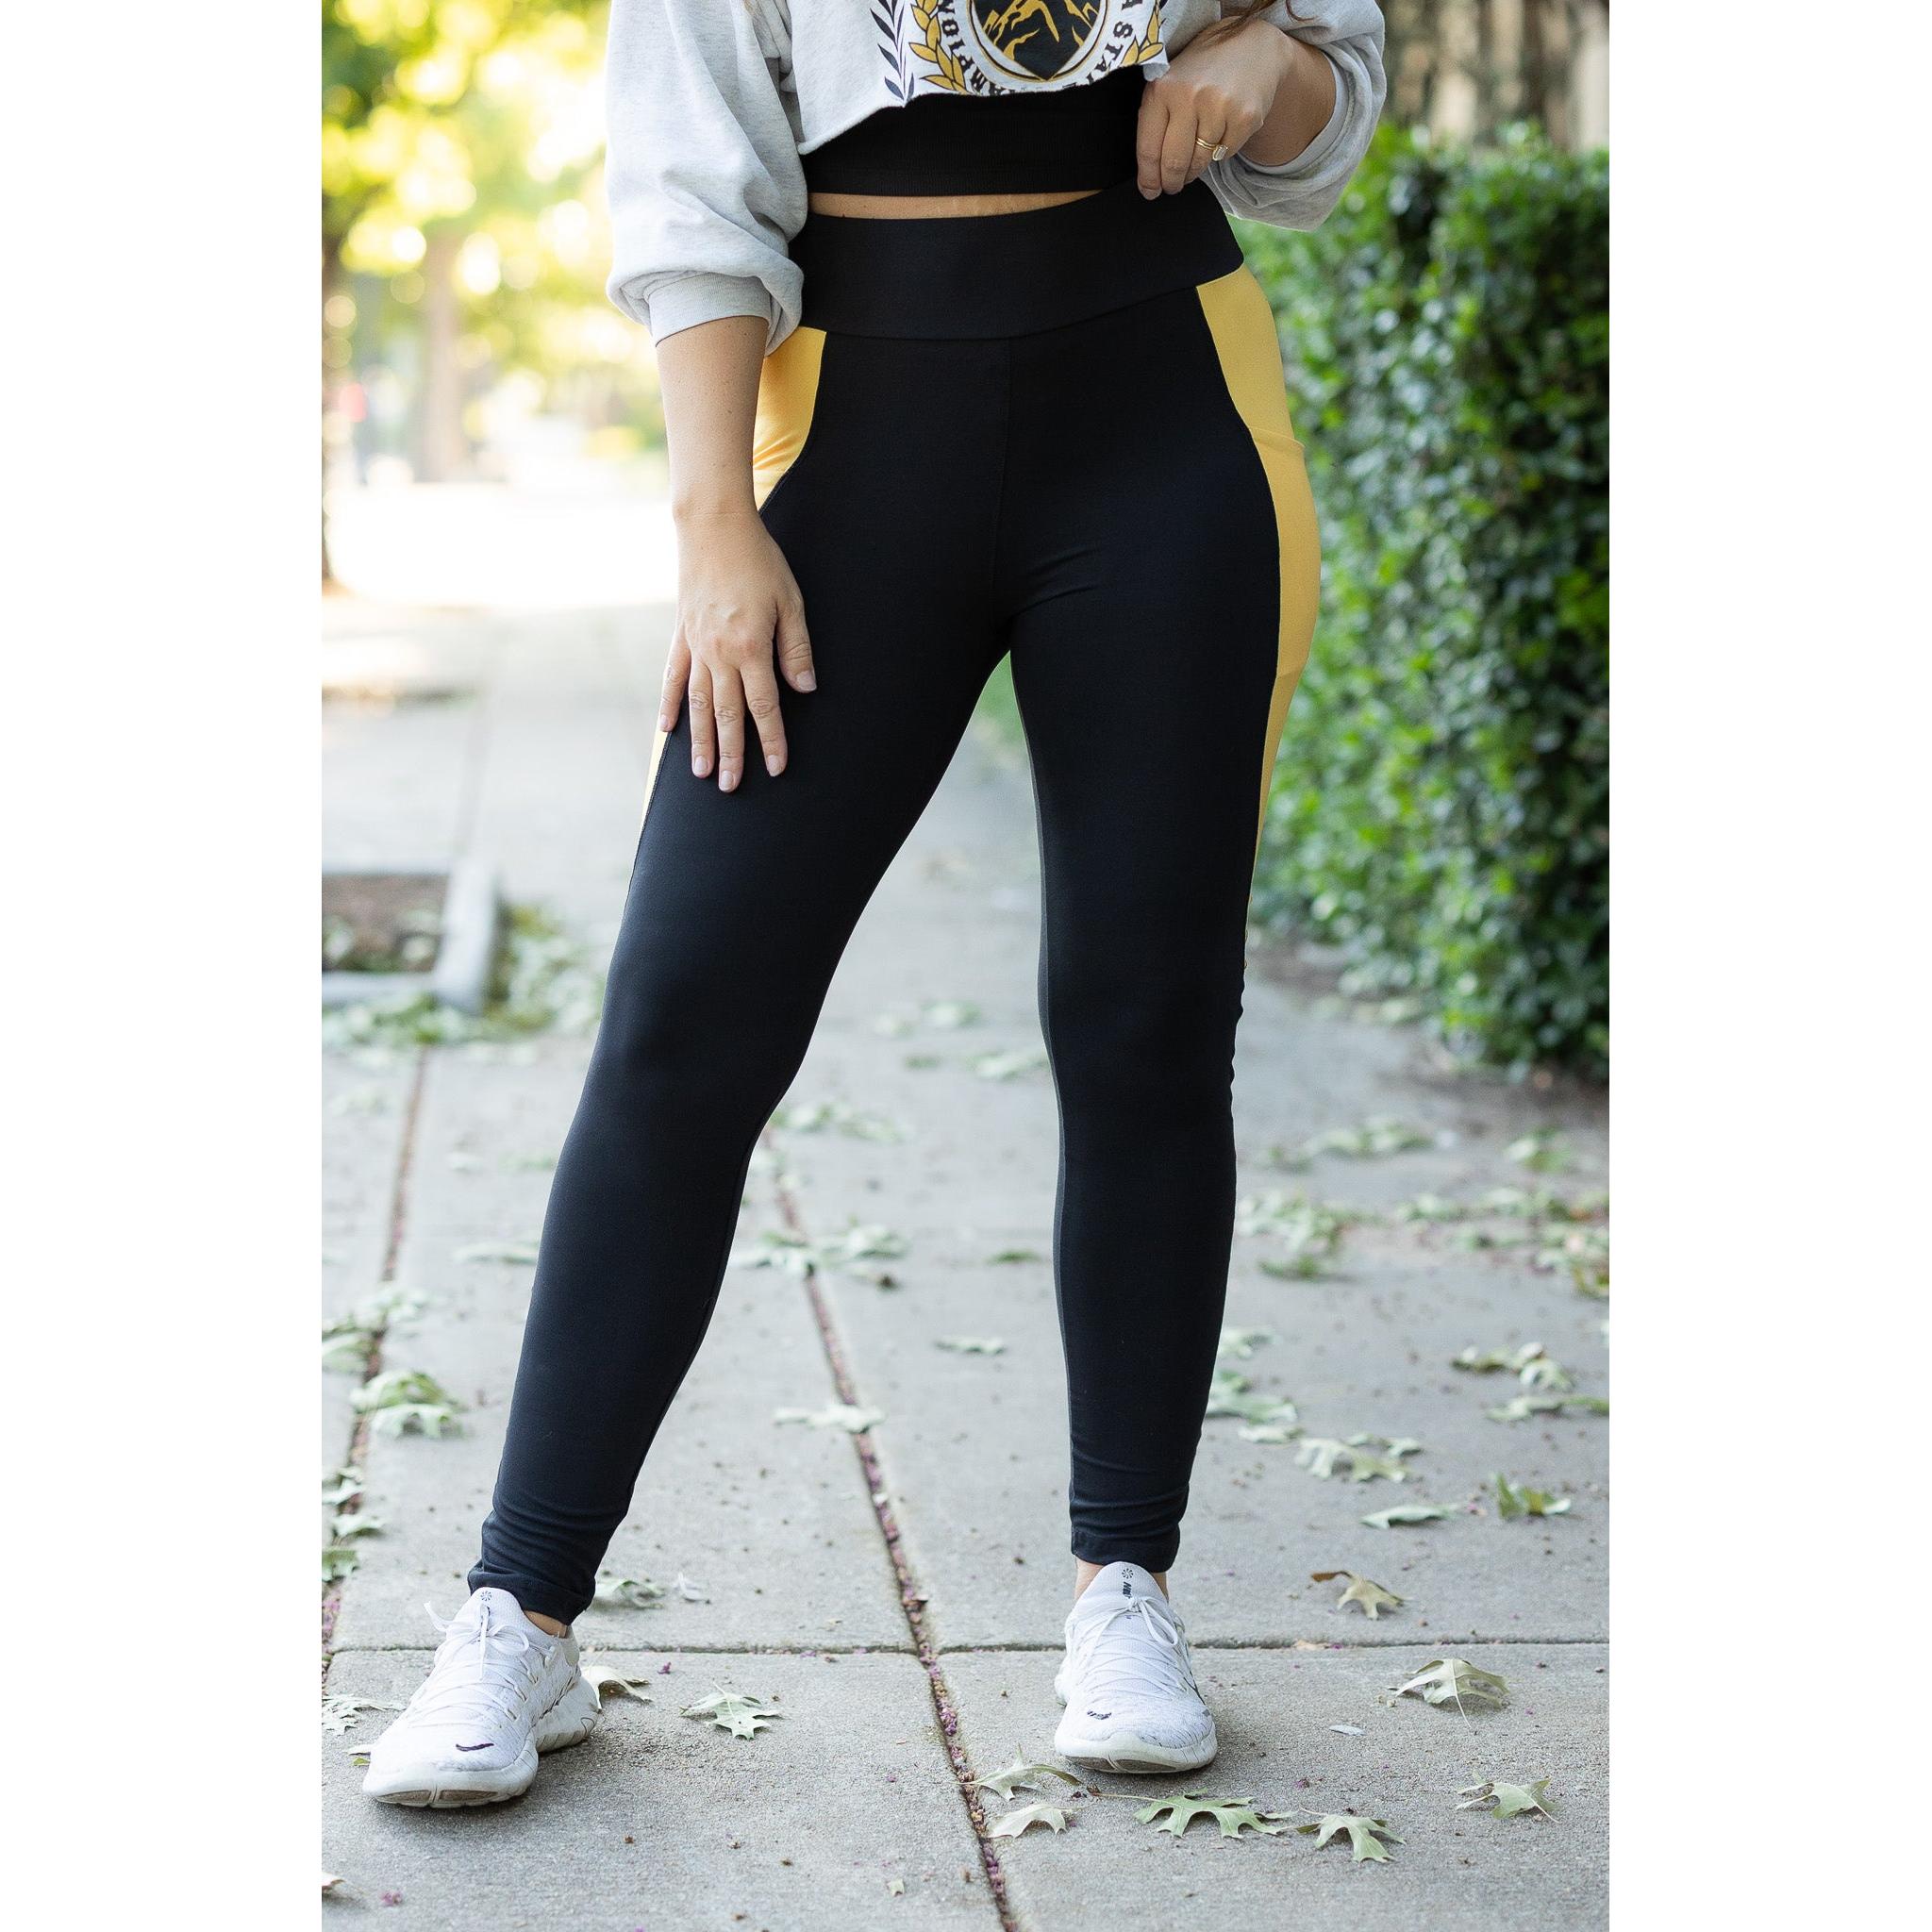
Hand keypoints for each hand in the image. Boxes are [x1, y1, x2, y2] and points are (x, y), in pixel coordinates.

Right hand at [661, 509, 815, 791]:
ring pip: (698, 704)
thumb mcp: (790, 600)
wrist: (712, 526)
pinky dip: (671, 705)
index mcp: (750, 647)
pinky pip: (674, 678)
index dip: (772, 739)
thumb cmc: (759, 560)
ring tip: (700, 773)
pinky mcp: (681, 635)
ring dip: (700, 741)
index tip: (776, 768)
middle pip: (726, 714)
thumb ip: (796, 647)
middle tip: (730, 787)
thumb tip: (805, 688)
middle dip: (731, 754)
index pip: (764, 706)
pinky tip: (668, 730)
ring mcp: (695, 646)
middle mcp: (719, 653)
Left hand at [1135, 18, 1294, 198]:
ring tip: (1194, 160)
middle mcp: (1189, 96)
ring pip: (1200, 163)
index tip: (1150, 191)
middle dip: (1171, 182)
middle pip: (1174, 163)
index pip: (1149, 149)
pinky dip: (1220, 151)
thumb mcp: (1170, 82)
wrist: (1251, 46)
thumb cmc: (1203, 70)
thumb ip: (1156, 119)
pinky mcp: (1244, 118)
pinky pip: (1224, 154)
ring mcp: (1219, 107)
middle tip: (1172, 186)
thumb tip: (1149, 174)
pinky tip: (1221, 132)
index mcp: (1163, 89)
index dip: (1148, 178)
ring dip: (1194, 169)